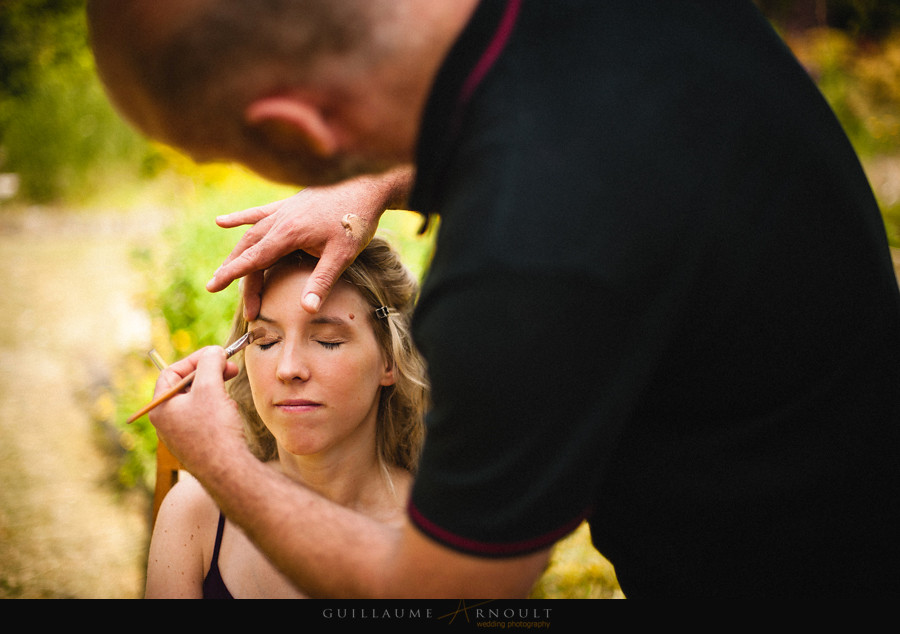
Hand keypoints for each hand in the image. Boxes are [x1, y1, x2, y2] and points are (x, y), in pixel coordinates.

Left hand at [148, 347, 245, 476]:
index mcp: (160, 407)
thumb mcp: (210, 387)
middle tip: (231, 368)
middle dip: (209, 374)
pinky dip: (218, 408)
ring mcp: (180, 434)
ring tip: (230, 396)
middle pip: (186, 386)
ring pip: (197, 401)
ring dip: (216, 391)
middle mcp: (166, 421)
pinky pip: (205, 417)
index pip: (172, 372)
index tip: (217, 354)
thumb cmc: (214, 429)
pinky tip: (230, 414)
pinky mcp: (196, 444)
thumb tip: (214, 351)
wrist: (227, 470)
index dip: (195, 359)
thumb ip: (210, 363)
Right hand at [206, 167, 413, 318]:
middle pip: (249, 250)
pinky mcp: (289, 204)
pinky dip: (240, 219)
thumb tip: (307, 310)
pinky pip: (258, 213)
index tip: (211, 286)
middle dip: (234, 272)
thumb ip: (322, 281)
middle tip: (224, 293)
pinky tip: (221, 222)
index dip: (231, 274)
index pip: (253, 259)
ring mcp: (283, 210)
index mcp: (288, 234)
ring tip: (223, 271)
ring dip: (237, 253)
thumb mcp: (343, 255)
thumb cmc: (356, 220)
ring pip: (251, 234)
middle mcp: (279, 220)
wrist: (366, 184)